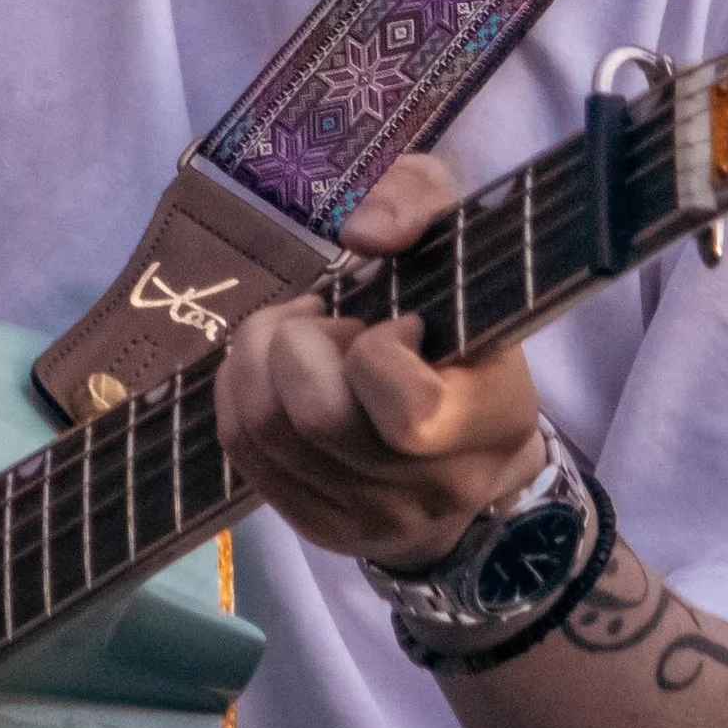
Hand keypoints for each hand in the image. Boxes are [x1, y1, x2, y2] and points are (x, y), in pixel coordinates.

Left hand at [216, 153, 544, 570]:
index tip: (399, 324)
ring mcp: (370, 520)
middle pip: (316, 417)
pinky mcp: (319, 527)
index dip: (379, 352)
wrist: (471, 439)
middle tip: (327, 321)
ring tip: (295, 336)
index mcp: (488, 423)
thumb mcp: (457, 233)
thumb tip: (362, 232)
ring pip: (265, 432)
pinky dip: (239, 391)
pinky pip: (243, 452)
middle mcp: (432, 491)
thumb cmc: (461, 320)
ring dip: (259, 360)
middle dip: (298, 344)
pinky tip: (271, 367)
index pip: (409, 412)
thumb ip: (419, 200)